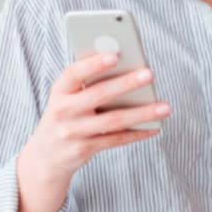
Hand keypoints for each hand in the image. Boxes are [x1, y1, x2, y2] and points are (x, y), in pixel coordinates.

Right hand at [22, 52, 170, 186]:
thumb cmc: (66, 116)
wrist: (46, 156)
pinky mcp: (84, 149)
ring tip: (165, 107)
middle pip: (99, 95)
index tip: (115, 55)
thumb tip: (128, 68)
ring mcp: (73, 132)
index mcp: (59, 91)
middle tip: (150, 74)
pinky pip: (115, 139)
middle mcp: (64, 111)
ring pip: (113, 120)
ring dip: (142, 113)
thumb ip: (88, 84)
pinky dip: (137, 133)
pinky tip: (154, 127)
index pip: (74, 73)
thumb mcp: (67, 98)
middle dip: (126, 83)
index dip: (93, 64)